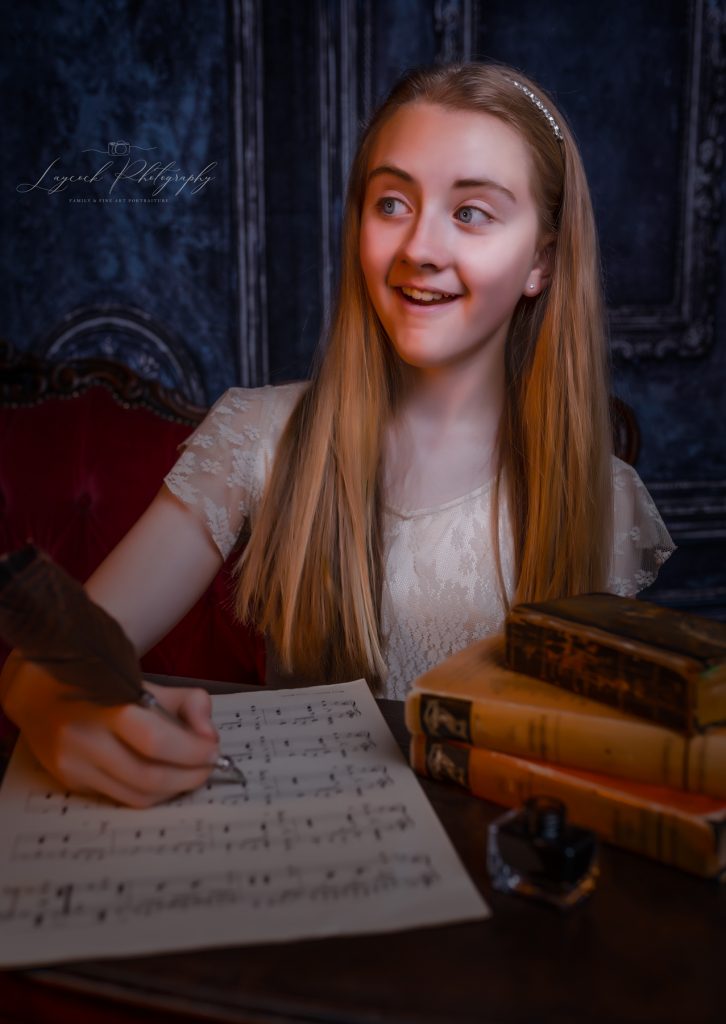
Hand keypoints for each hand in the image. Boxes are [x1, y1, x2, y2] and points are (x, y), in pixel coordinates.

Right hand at [1, 658, 219, 806]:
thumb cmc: (101, 683)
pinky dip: (148, 793)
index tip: (214, 750)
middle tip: (209, 768)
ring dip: (172, 791)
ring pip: (135, 795)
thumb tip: (209, 738)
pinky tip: (162, 779)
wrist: (38, 689)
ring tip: (189, 775)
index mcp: (105, 704)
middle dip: (189, 776)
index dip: (192, 751)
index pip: (155, 740)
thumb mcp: (148, 682)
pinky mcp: (69, 781)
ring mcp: (72, 764)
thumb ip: (188, 703)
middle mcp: (83, 738)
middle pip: (147, 776)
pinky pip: (118, 797)